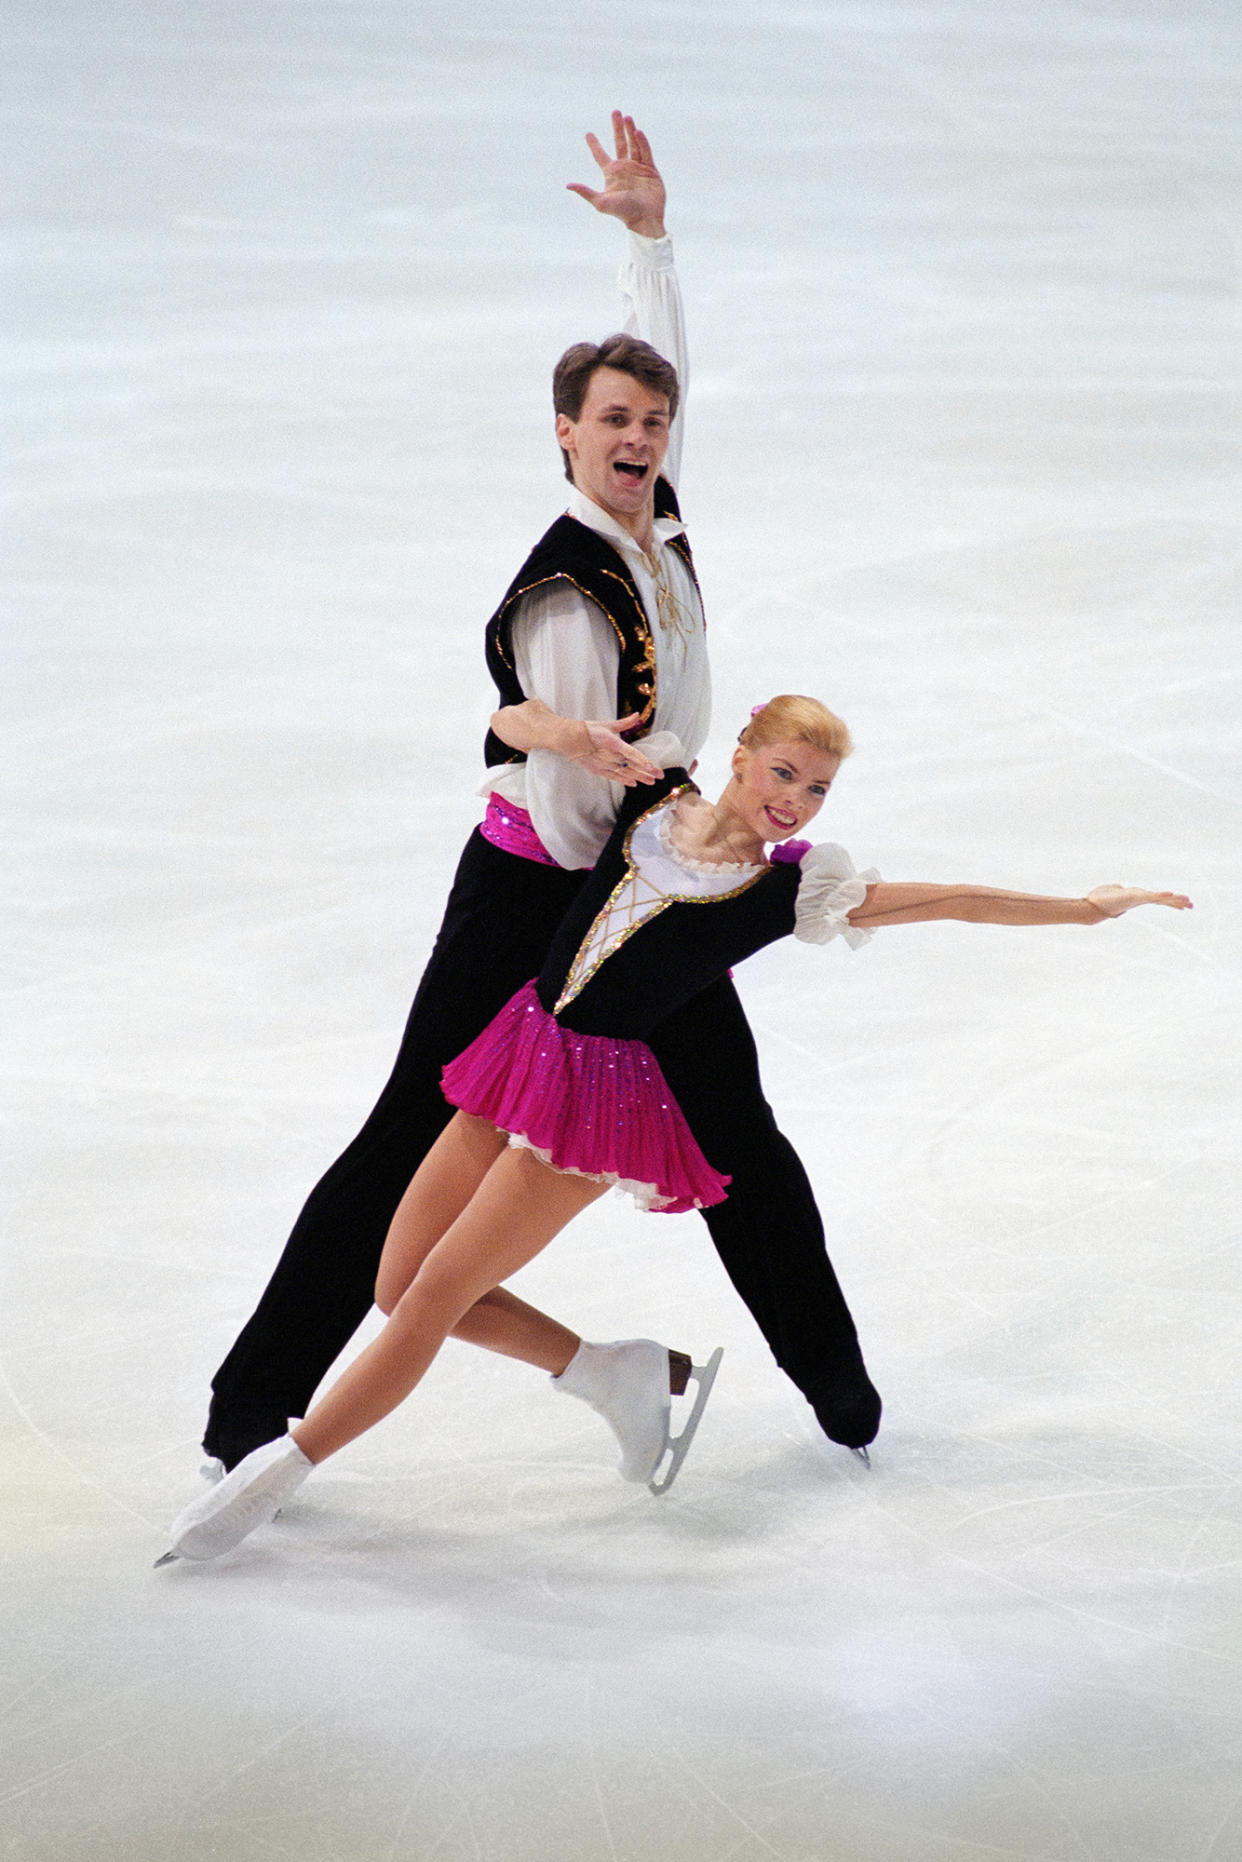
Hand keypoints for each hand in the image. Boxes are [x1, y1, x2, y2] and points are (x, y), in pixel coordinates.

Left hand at [567, 111, 665, 237]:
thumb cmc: (622, 213)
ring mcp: (638, 168)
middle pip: (619, 143)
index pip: (600, 155)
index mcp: (611, 174)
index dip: (594, 145)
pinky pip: (646, 152)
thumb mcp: (601, 202)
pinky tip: (638, 132)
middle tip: (615, 112)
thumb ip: (585, 192)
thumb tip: (568, 185)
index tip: (588, 134)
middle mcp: (624, 168)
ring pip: (633, 144)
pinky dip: (642, 142)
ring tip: (627, 117)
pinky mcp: (651, 170)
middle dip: (617, 128)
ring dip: (630, 130)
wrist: (645, 219)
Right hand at [567, 714, 660, 784]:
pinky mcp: (597, 769)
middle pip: (630, 765)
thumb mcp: (607, 724)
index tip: (653, 767)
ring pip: (624, 773)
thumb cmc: (589, 729)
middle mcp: (608, 755)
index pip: (631, 754)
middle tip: (659, 776)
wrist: (569, 739)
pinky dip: (623, 780)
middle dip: (646, 771)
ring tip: (651, 781)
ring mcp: (603, 764)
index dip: (642, 761)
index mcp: (612, 742)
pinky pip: (613, 776)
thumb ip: (625, 723)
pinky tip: (633, 783)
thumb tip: (637, 715)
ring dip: (638, 777)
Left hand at [1086, 886, 1192, 917]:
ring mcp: (1137, 898)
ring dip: (1173, 900)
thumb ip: (1116, 889)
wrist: (1092, 906)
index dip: (1170, 901)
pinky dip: (1159, 895)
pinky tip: (1169, 894)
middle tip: (1192, 906)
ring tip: (1187, 901)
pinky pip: (1149, 896)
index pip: (1158, 899)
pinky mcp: (1133, 897)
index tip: (1183, 906)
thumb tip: (1117, 887)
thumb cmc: (1099, 899)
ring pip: (1159, 899)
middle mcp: (1140, 898)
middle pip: (1162, 900)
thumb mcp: (1111, 890)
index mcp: (1137, 896)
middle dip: (1176, 902)